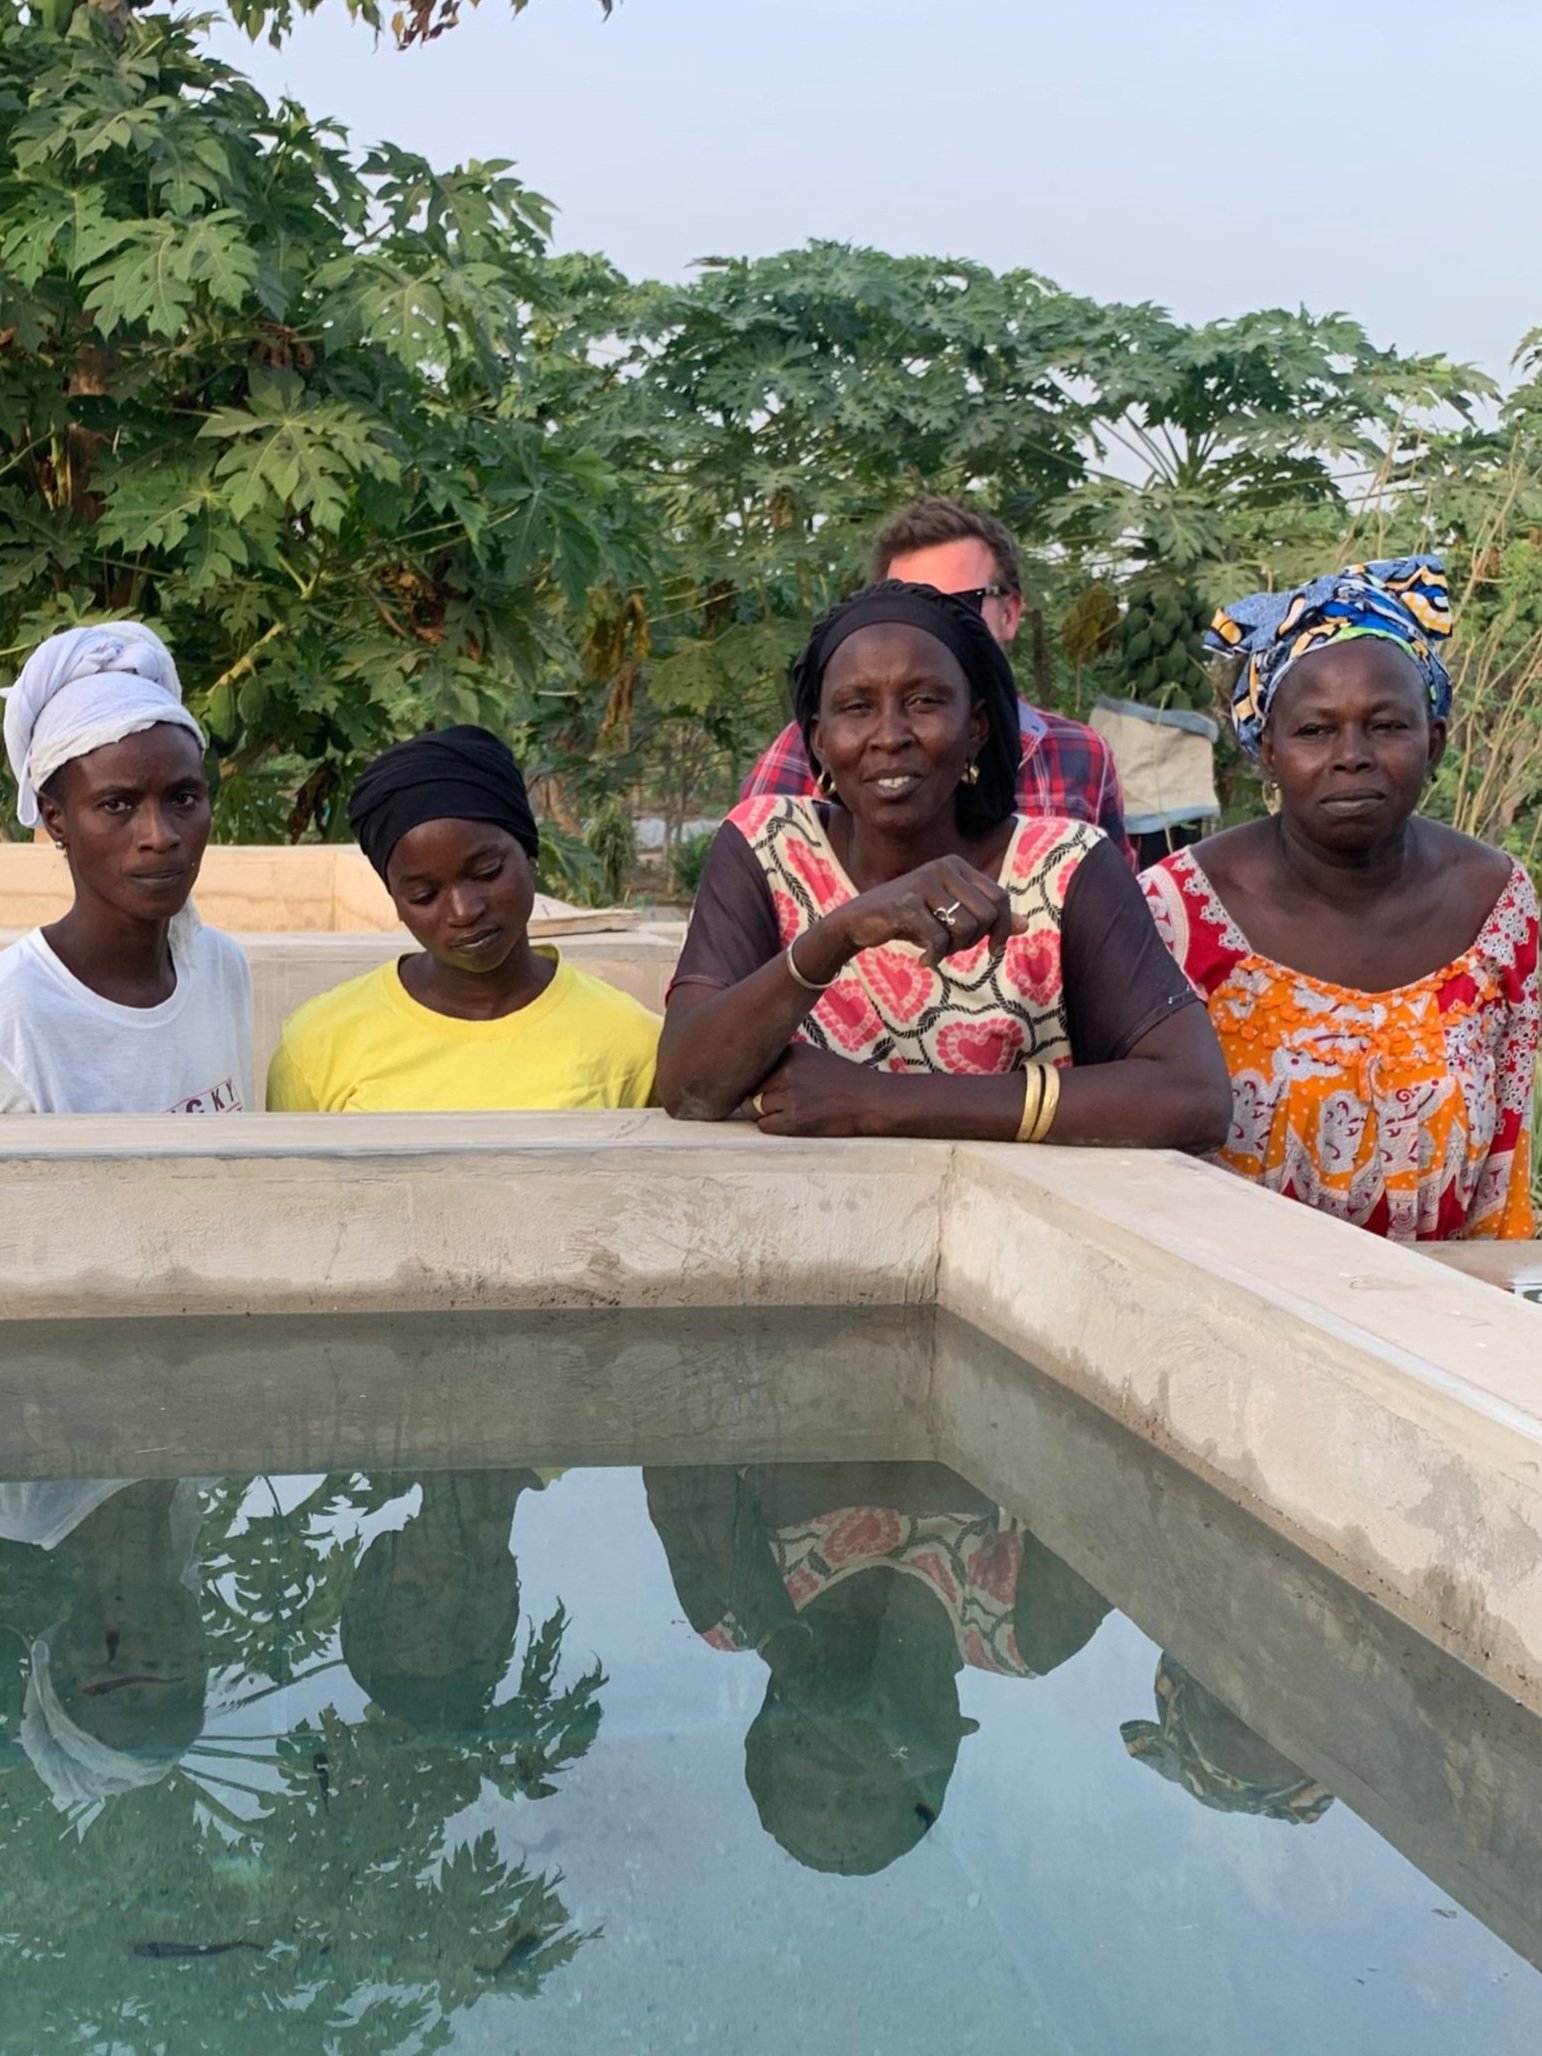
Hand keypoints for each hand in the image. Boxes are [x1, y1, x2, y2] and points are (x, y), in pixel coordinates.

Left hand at [741, 1045, 893, 1137]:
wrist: (873, 1101)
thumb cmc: (847, 1082)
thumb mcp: (815, 1059)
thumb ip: (788, 1064)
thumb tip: (756, 1079)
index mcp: (791, 1052)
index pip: (756, 1067)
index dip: (761, 1081)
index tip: (774, 1089)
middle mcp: (787, 1070)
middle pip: (752, 1087)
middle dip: (760, 1098)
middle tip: (779, 1105)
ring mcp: (790, 1094)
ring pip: (753, 1107)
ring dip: (765, 1114)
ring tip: (789, 1114)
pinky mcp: (794, 1118)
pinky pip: (764, 1125)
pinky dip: (773, 1127)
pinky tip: (792, 1124)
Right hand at [834, 854, 1023, 968]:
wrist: (859, 921)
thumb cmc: (909, 919)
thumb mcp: (951, 916)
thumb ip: (987, 917)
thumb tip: (1025, 924)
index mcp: (957, 865)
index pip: (1000, 898)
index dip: (1002, 929)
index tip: (992, 949)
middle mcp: (943, 867)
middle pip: (986, 915)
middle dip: (974, 941)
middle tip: (951, 947)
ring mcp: (923, 883)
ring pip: (965, 928)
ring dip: (953, 949)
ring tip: (935, 951)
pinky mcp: (906, 903)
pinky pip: (938, 938)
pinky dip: (934, 957)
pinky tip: (922, 960)